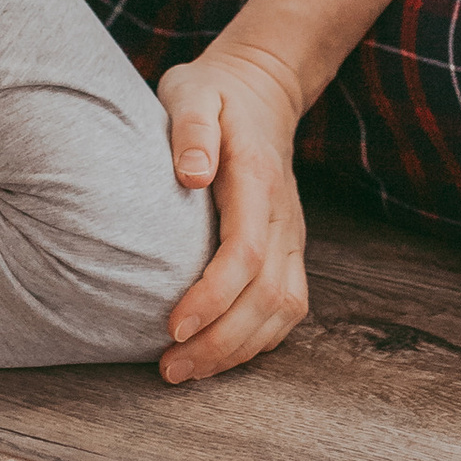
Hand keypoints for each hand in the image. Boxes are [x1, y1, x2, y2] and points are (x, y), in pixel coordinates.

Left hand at [154, 38, 311, 383]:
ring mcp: (291, 236)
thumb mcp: (192, 92)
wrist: (261, 89)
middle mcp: (283, 217)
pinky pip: (286, 308)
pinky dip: (254, 341)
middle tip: (169, 368)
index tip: (172, 326)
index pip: (246, 253)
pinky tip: (215, 354)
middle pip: (268, 298)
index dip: (213, 297)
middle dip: (220, 342)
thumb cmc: (214, 94)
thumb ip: (191, 129)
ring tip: (184, 371)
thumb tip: (191, 176)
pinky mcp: (288, 250)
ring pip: (284, 312)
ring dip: (237, 351)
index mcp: (257, 180)